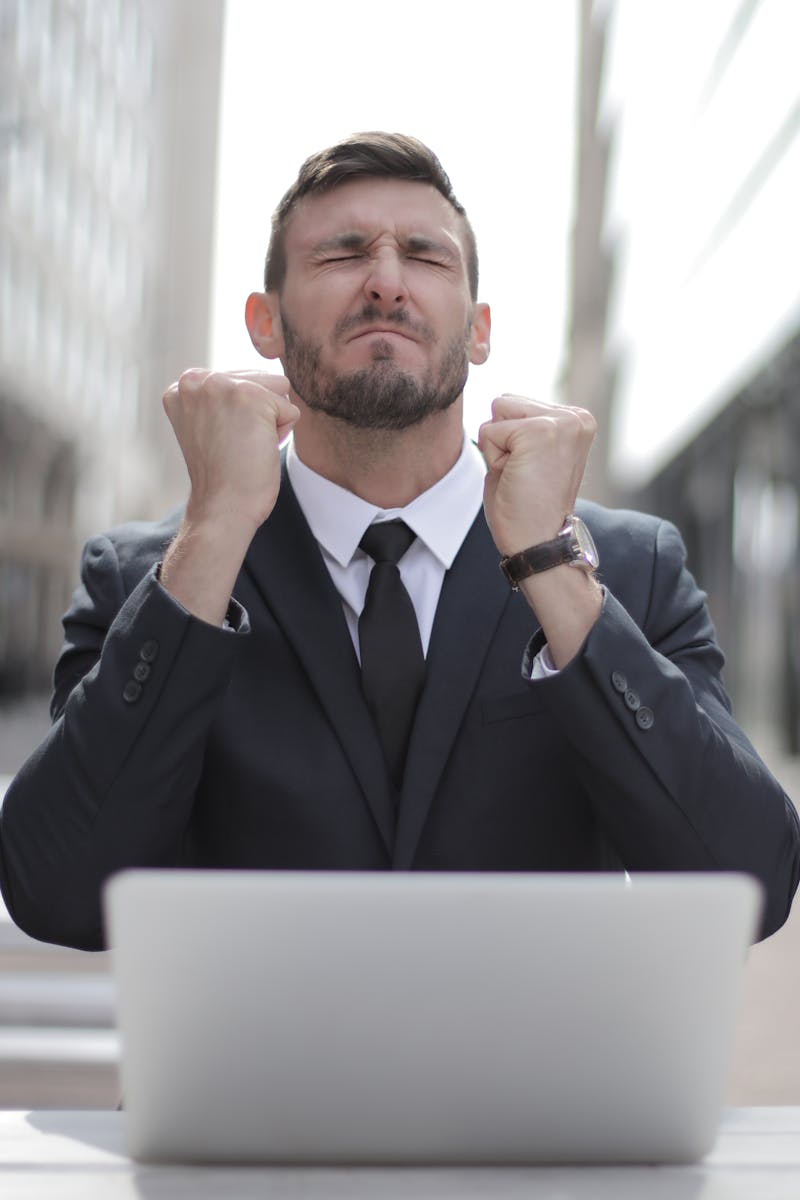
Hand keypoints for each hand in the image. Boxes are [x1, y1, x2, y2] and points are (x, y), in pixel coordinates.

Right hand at [163, 369, 300, 530]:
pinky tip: (256, 450)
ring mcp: (222, 385)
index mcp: (183, 385)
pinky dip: (282, 433)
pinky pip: (291, 410)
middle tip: (234, 445)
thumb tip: (272, 379)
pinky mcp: (251, 398)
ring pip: (278, 389)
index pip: (239, 380)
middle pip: (260, 379)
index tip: (221, 439)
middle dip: (258, 414)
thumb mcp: (209, 423)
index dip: (241, 414)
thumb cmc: (222, 474)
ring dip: (272, 421)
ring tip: (245, 445)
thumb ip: (222, 397)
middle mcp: (196, 379)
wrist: (222, 507)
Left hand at [478, 394, 596, 555]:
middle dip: (503, 440)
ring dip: (498, 448)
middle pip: (505, 402)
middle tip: (524, 475)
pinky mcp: (539, 432)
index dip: (511, 442)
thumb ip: (521, 425)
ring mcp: (561, 422)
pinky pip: (488, 432)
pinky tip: (517, 479)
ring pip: (497, 412)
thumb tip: (497, 401)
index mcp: (577, 420)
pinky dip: (493, 459)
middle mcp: (576, 416)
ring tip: (521, 475)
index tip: (532, 471)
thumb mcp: (530, 455)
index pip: (516, 405)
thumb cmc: (528, 506)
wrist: (538, 543)